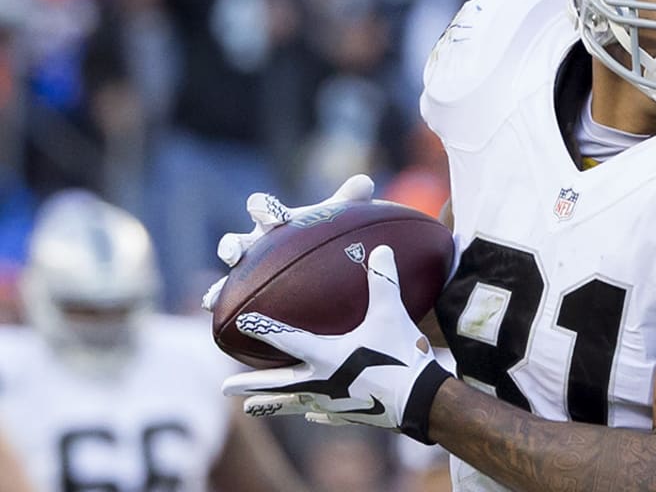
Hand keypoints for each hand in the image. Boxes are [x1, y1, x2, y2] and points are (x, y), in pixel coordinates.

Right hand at [201, 174, 375, 310]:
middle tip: (233, 255)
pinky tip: (216, 316)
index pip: (262, 209)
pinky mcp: (245, 290)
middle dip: (231, 246)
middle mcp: (255, 242)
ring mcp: (247, 268)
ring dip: (219, 286)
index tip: (268, 215)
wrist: (316, 261)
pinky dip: (221, 305)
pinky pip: (229, 299)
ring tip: (212, 298)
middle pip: (236, 241)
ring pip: (228, 278)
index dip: (262, 209)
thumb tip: (363, 182)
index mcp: (273, 221)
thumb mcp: (336, 219)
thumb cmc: (322, 234)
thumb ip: (349, 200)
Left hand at [221, 245, 449, 440]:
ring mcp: (332, 402)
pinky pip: (324, 413)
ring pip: (294, 402)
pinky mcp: (348, 415)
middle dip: (250, 384)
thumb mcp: (392, 315)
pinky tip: (310, 412)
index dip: (264, 329)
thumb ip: (383, 282)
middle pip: (278, 382)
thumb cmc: (402, 356)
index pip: (286, 340)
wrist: (422, 401)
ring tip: (249, 407)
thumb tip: (381, 250)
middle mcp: (322, 381)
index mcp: (326, 355)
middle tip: (223, 387)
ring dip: (271, 403)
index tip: (241, 323)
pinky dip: (314, 411)